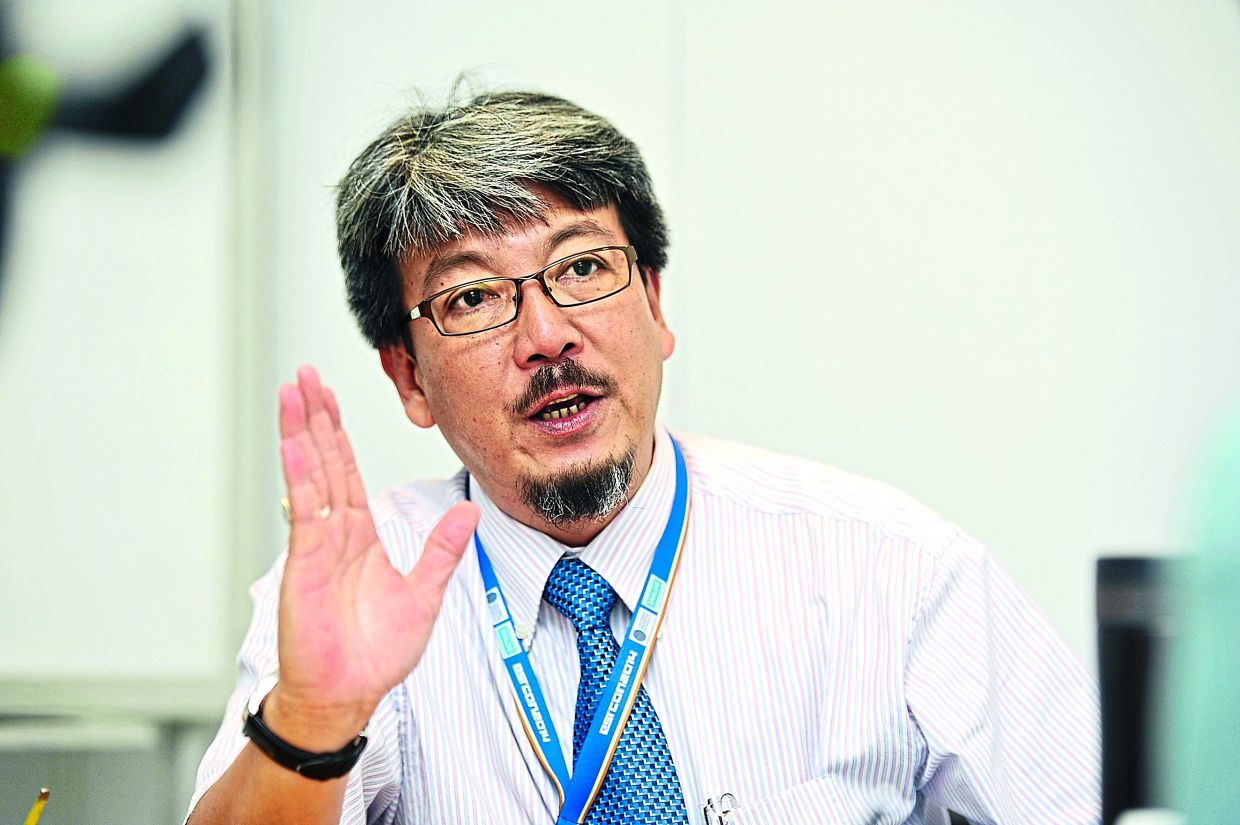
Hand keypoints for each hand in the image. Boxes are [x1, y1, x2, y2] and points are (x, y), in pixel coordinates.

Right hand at [271, 366, 478, 746]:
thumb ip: (442, 550)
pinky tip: (295, 442)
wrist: (349, 693)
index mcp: (359, 536)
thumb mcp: (424, 593)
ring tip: (292, 391)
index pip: (347, 471)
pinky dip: (301, 474)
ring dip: (301, 431)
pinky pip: (306, 510)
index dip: (338, 432)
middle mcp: (334, 533)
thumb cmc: (376, 651)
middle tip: (304, 374)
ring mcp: (317, 545)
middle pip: (324, 461)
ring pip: (310, 474)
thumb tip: (469, 511)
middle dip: (314, 416)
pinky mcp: (305, 563)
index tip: (327, 395)